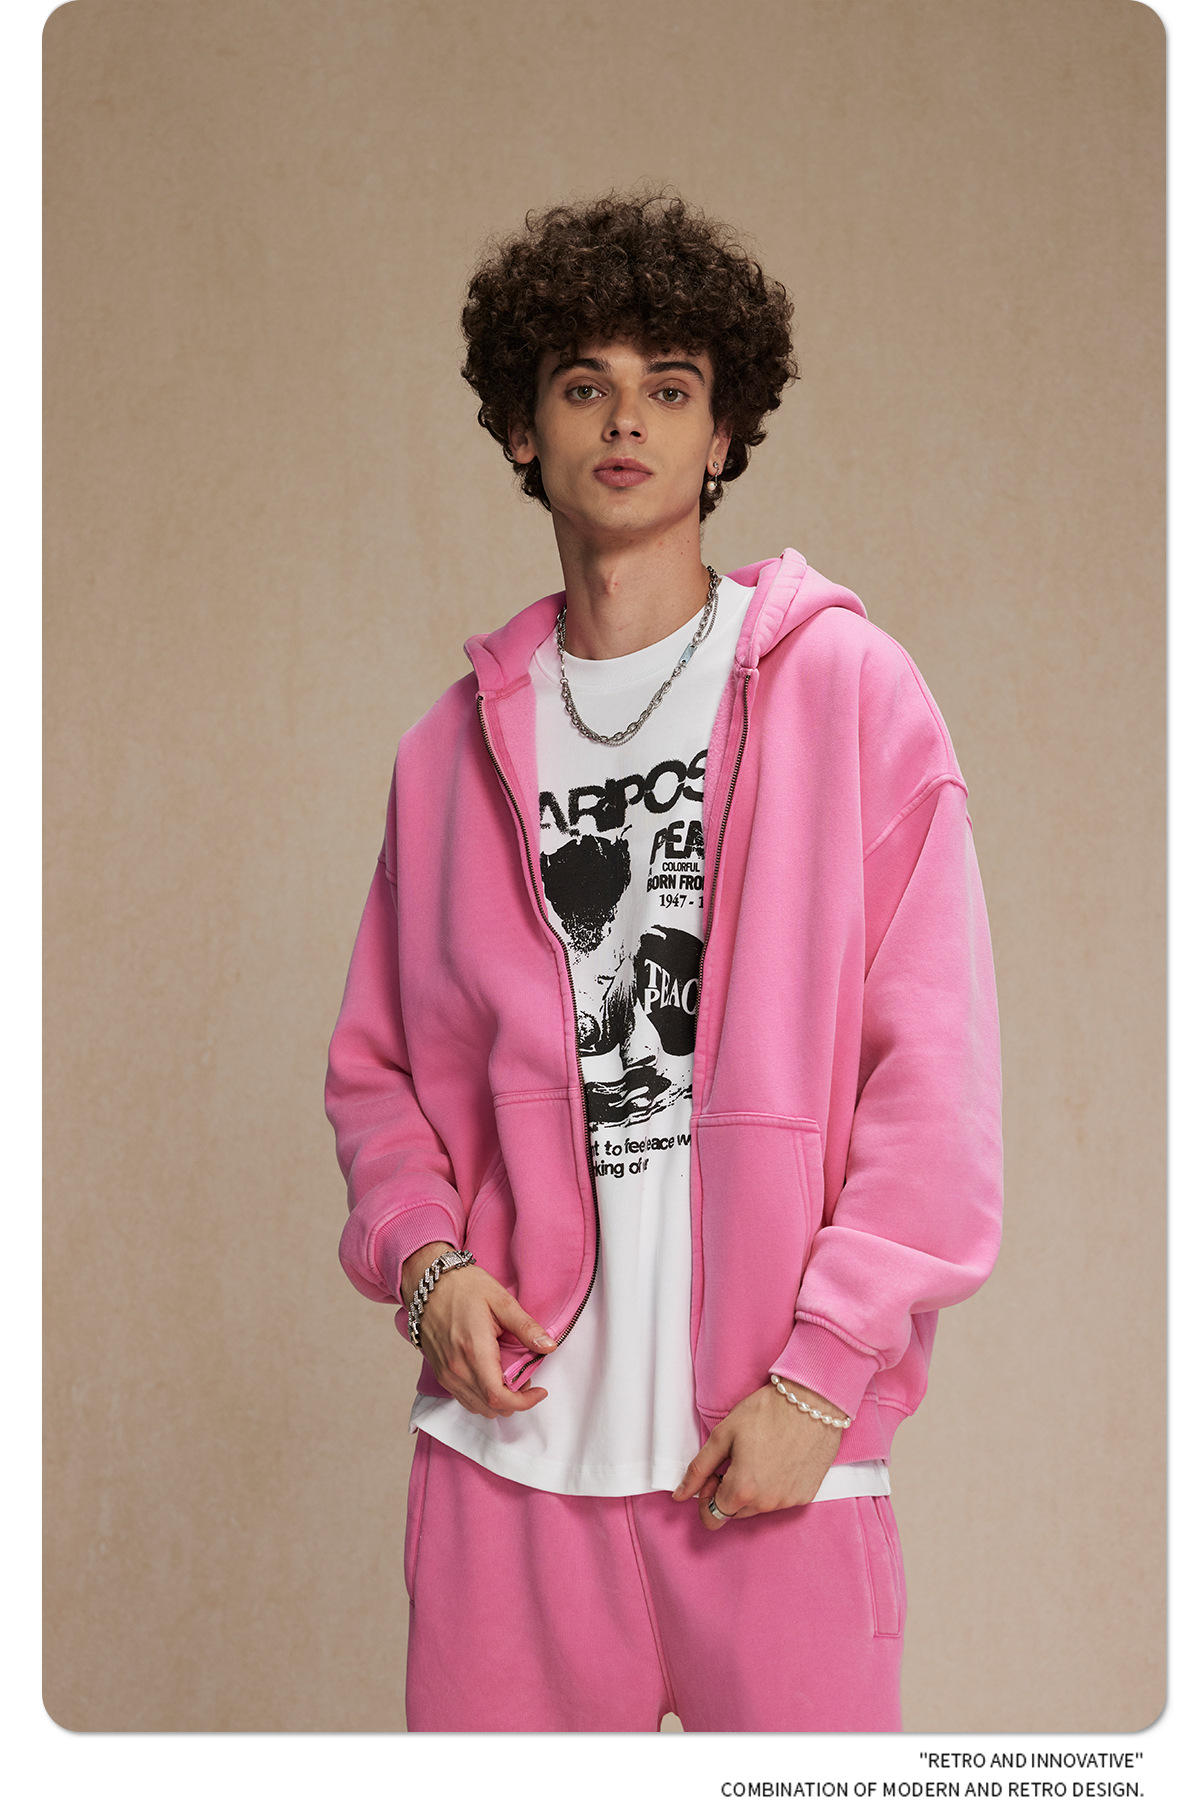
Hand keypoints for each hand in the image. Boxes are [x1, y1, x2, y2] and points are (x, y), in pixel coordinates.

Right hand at [400, 1242, 555, 1419]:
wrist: (429, 1283)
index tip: (540, 1391)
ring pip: (477, 1407)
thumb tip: (549, 1346)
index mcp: (474, 1352)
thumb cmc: (463, 1287)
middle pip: (490, 1408)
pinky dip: (482, 1397)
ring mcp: (447, 1373)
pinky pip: (464, 1398)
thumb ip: (526, 1327)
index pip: (499, 1397)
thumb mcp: (501, 1300)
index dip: (524, 1402)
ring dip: (498, 1401)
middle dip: (514, 1401)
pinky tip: (492, 1376)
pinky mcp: (441, 1373)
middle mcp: (457, 1369)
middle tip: (526, 1377)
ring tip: (510, 1377)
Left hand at [672, 1381, 848, 1530]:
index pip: (713, 1517)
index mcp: (743, 1490)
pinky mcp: (806, 1495)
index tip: (714, 1474)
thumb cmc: (768, 1411)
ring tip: (760, 1455)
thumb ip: (698, 1469)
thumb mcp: (723, 1435)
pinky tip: (779, 1459)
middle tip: (736, 1459)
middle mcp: (767, 1503)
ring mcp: (789, 1501)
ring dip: (752, 1489)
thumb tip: (680, 1495)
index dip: (707, 1496)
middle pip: (735, 1513)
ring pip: (758, 1507)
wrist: (812, 1401)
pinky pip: (781, 1500)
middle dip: (729, 1492)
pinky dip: (775, 1486)